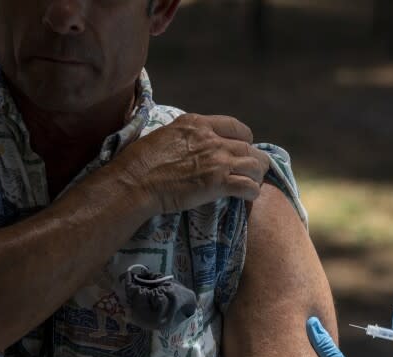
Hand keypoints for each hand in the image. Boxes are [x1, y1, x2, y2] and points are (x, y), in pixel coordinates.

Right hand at [116, 114, 271, 213]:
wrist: (136, 181)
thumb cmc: (142, 160)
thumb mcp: (166, 134)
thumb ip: (186, 136)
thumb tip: (192, 144)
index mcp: (198, 124)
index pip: (236, 126)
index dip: (244, 139)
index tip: (242, 148)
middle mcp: (212, 139)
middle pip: (249, 147)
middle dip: (253, 160)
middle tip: (250, 172)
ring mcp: (218, 160)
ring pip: (255, 165)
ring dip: (256, 176)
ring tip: (252, 184)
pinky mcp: (219, 182)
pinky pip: (249, 186)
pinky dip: (252, 192)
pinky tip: (248, 197)